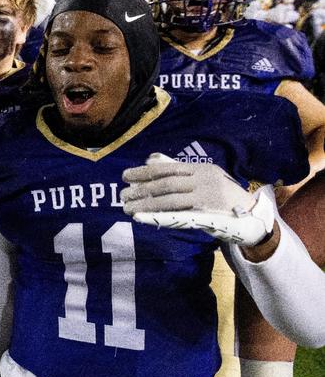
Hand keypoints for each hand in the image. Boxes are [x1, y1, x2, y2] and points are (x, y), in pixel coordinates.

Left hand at [121, 154, 274, 245]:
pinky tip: (141, 218)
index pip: (167, 169)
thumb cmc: (223, 197)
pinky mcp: (208, 217)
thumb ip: (178, 169)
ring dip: (145, 204)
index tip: (125, 176)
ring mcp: (207, 199)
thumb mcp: (203, 178)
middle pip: (166, 183)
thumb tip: (151, 159)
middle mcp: (204, 181)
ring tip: (126, 207)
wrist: (254, 218)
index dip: (144, 172)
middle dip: (141, 188)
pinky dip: (158, 217)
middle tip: (122, 194)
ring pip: (169, 200)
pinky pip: (178, 216)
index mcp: (201, 169)